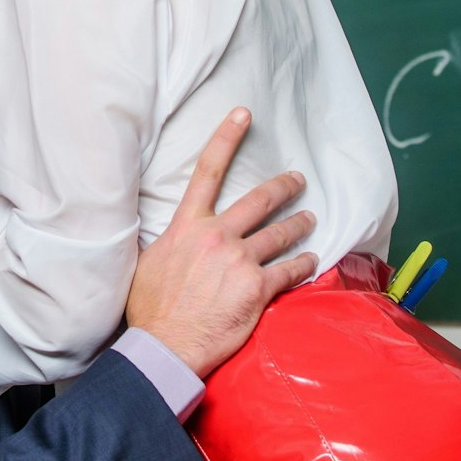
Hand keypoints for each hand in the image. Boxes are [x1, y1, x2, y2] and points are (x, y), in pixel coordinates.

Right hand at [126, 108, 317, 377]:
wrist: (164, 347)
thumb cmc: (151, 309)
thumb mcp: (147, 262)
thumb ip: (167, 240)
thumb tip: (168, 232)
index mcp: (187, 226)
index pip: (208, 171)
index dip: (226, 137)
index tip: (244, 113)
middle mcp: (217, 236)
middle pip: (259, 200)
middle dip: (284, 186)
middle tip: (298, 180)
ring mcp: (239, 261)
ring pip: (280, 234)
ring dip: (299, 225)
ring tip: (310, 220)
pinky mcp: (257, 289)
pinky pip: (290, 270)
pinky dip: (304, 264)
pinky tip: (312, 260)